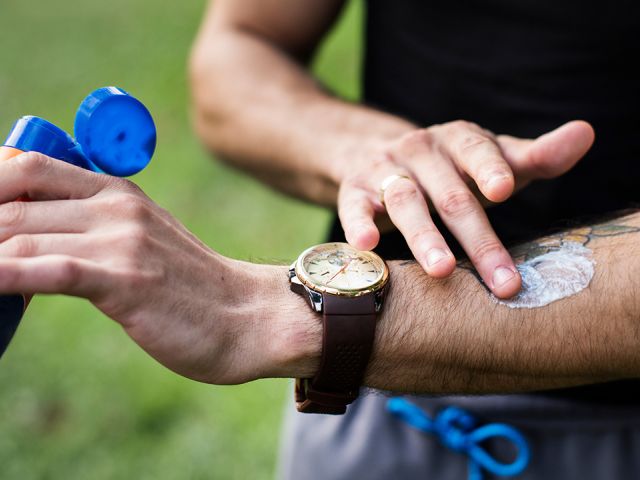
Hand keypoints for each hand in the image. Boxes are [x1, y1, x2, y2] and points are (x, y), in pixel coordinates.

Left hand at [0, 153, 308, 383]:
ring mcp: (121, 241)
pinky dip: (3, 274)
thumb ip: (94, 231)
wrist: (248, 316)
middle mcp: (116, 207)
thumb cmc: (192, 288)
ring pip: (20, 233)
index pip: (28, 166)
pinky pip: (47, 270)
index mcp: (117, 192)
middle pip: (13, 201)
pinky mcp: (125, 280)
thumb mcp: (142, 243)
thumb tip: (32, 241)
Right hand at [337, 120, 594, 297]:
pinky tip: (367, 245)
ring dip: (423, 237)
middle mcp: (420, 149)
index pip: (476, 149)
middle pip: (449, 194)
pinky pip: (354, 207)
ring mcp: (384, 169)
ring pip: (405, 201)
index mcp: (457, 139)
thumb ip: (534, 156)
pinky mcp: (353, 190)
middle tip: (500, 281)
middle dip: (476, 237)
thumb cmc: (448, 168)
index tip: (502, 191)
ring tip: (441, 271)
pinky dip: (358, 224)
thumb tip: (585, 134)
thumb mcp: (489, 159)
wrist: (373, 152)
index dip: (488, 169)